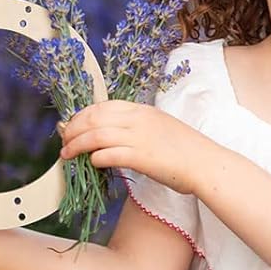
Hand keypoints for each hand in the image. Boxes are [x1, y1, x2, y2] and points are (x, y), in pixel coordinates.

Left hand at [59, 102, 208, 195]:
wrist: (206, 164)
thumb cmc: (188, 150)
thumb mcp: (161, 127)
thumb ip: (138, 127)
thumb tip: (115, 136)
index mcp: (143, 110)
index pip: (103, 106)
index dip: (82, 115)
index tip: (73, 126)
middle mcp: (138, 120)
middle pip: (93, 118)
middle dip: (73, 130)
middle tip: (64, 141)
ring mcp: (138, 138)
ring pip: (95, 136)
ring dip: (76, 145)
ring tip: (67, 154)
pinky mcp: (140, 157)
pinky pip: (107, 154)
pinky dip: (94, 158)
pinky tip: (92, 163)